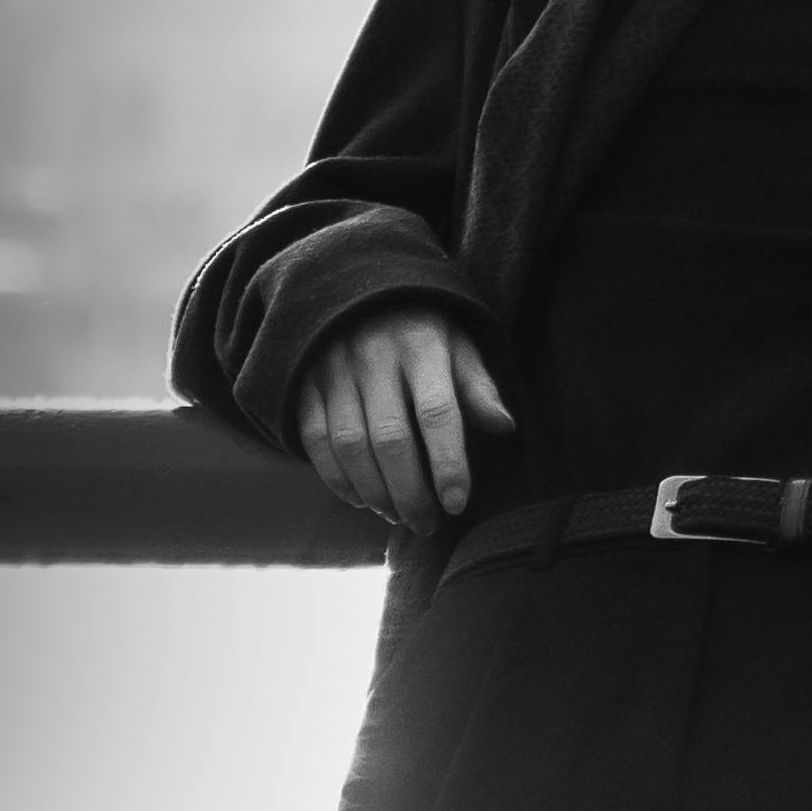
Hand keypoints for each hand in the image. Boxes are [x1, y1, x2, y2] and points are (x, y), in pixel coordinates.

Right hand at [288, 303, 515, 534]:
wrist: (350, 286)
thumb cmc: (419, 327)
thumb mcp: (456, 342)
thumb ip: (477, 386)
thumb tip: (506, 428)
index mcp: (421, 345)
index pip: (438, 412)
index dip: (448, 463)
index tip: (457, 504)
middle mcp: (374, 356)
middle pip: (391, 438)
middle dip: (411, 492)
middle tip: (427, 524)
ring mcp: (334, 369)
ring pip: (351, 446)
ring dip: (375, 492)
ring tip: (398, 516)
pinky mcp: (305, 383)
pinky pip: (317, 441)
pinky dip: (338, 479)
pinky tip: (362, 500)